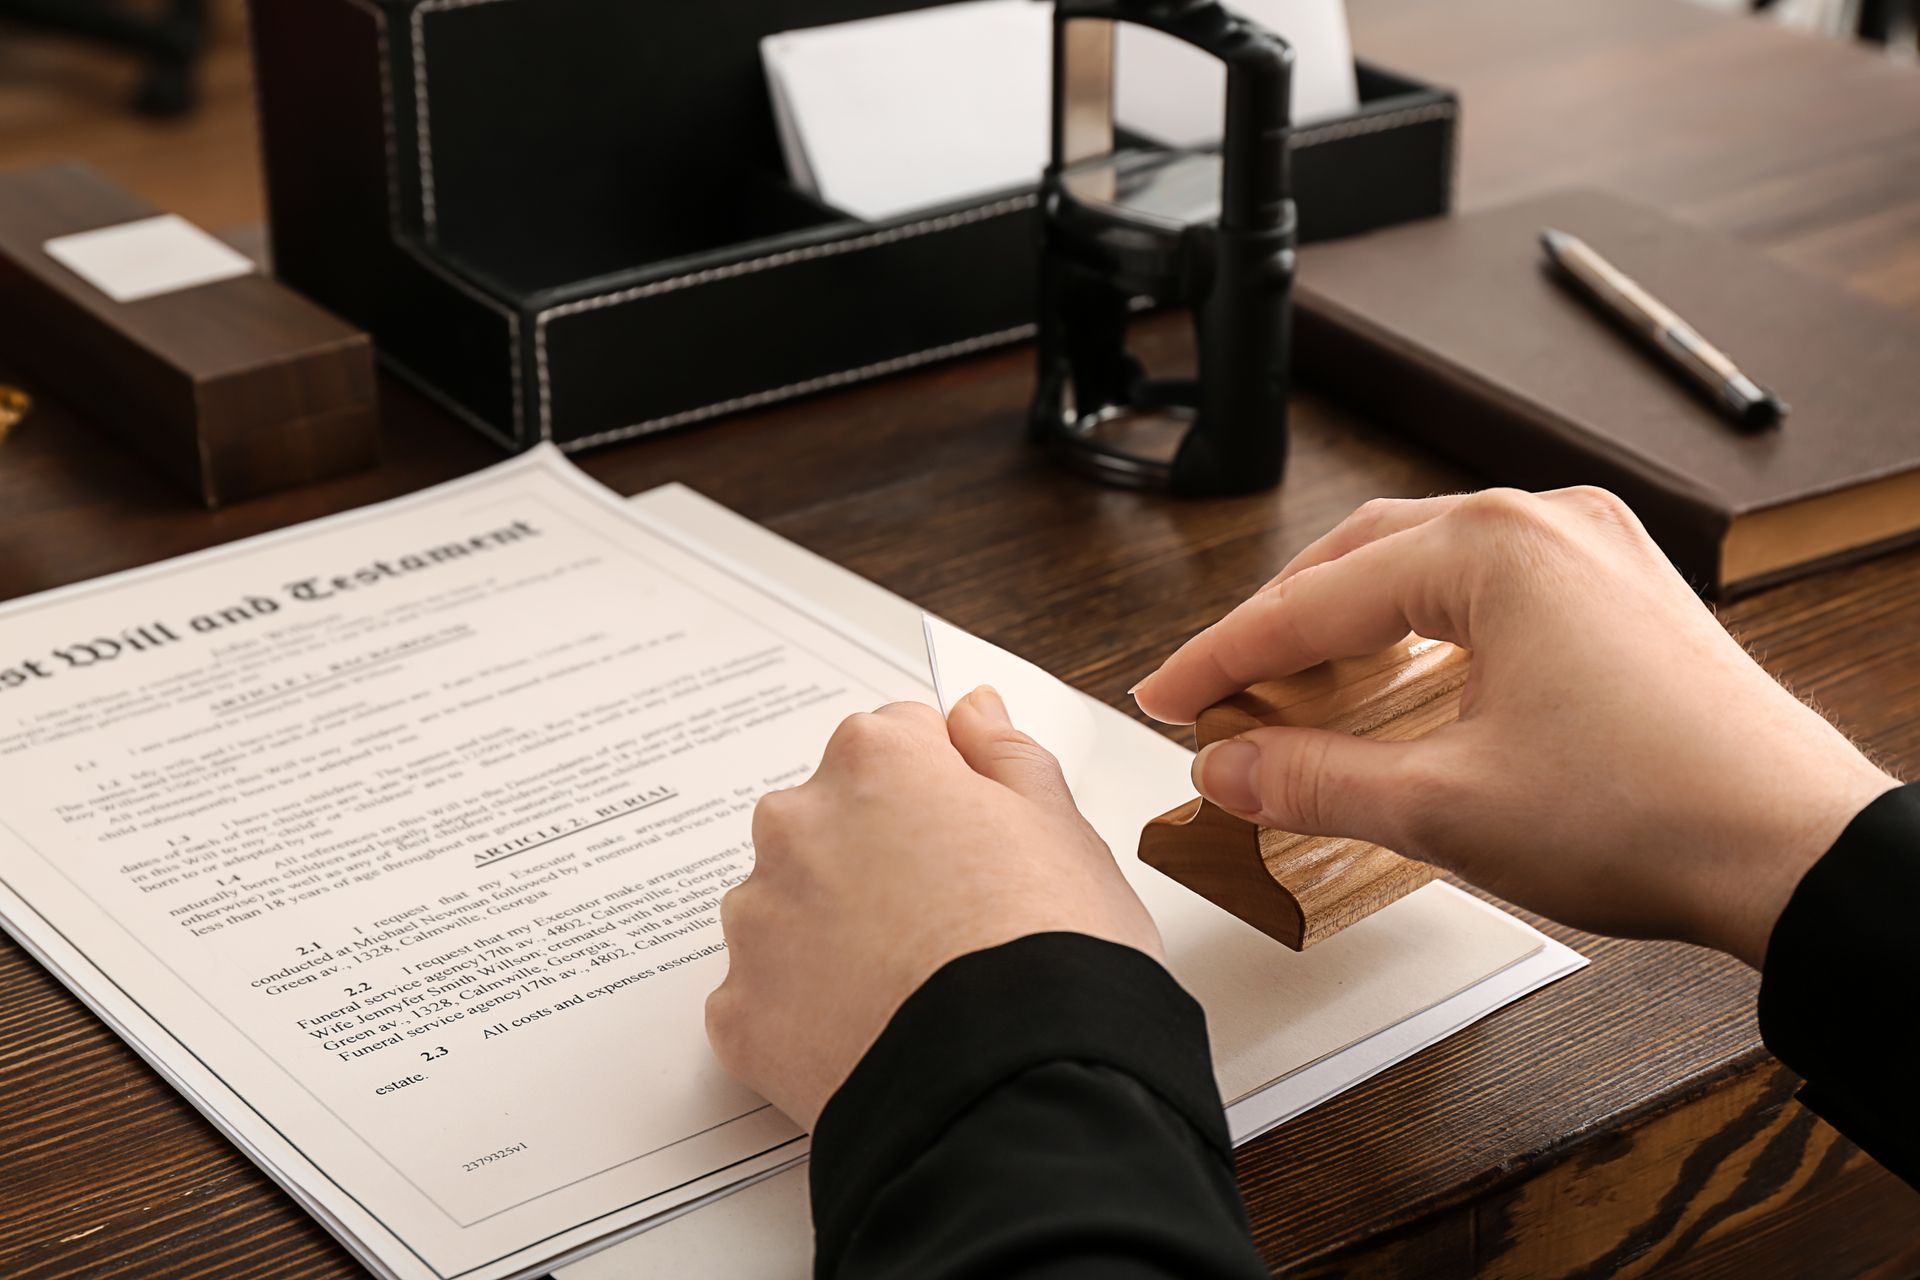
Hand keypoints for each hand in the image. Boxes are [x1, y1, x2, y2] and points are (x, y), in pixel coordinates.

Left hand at [706, 688, 1161, 1129]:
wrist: (1013, 1086)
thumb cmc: (1052, 948)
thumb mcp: (1065, 829)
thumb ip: (1007, 755)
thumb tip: (974, 712)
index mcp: (876, 762)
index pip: (899, 740)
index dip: (948, 792)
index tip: (979, 841)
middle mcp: (797, 825)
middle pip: (832, 821)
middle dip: (878, 857)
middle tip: (951, 923)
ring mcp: (759, 921)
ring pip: (790, 908)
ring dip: (834, 932)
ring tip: (912, 988)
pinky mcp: (739, 1014)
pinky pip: (766, 998)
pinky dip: (807, 1013)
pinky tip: (873, 1036)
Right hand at [1132, 488, 1897, 967]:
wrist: (1801, 855)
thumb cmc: (1655, 815)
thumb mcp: (1444, 808)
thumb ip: (1312, 780)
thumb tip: (1226, 768)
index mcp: (1493, 549)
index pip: (1312, 600)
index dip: (1222, 658)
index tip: (1165, 695)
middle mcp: (1545, 523)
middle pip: (1361, 563)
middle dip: (1280, 634)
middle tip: (1216, 699)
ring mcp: (1593, 550)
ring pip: (1425, 569)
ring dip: (1350, 629)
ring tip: (1293, 696)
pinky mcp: (1622, 592)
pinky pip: (1488, 589)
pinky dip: (1421, 633)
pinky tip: (1397, 684)